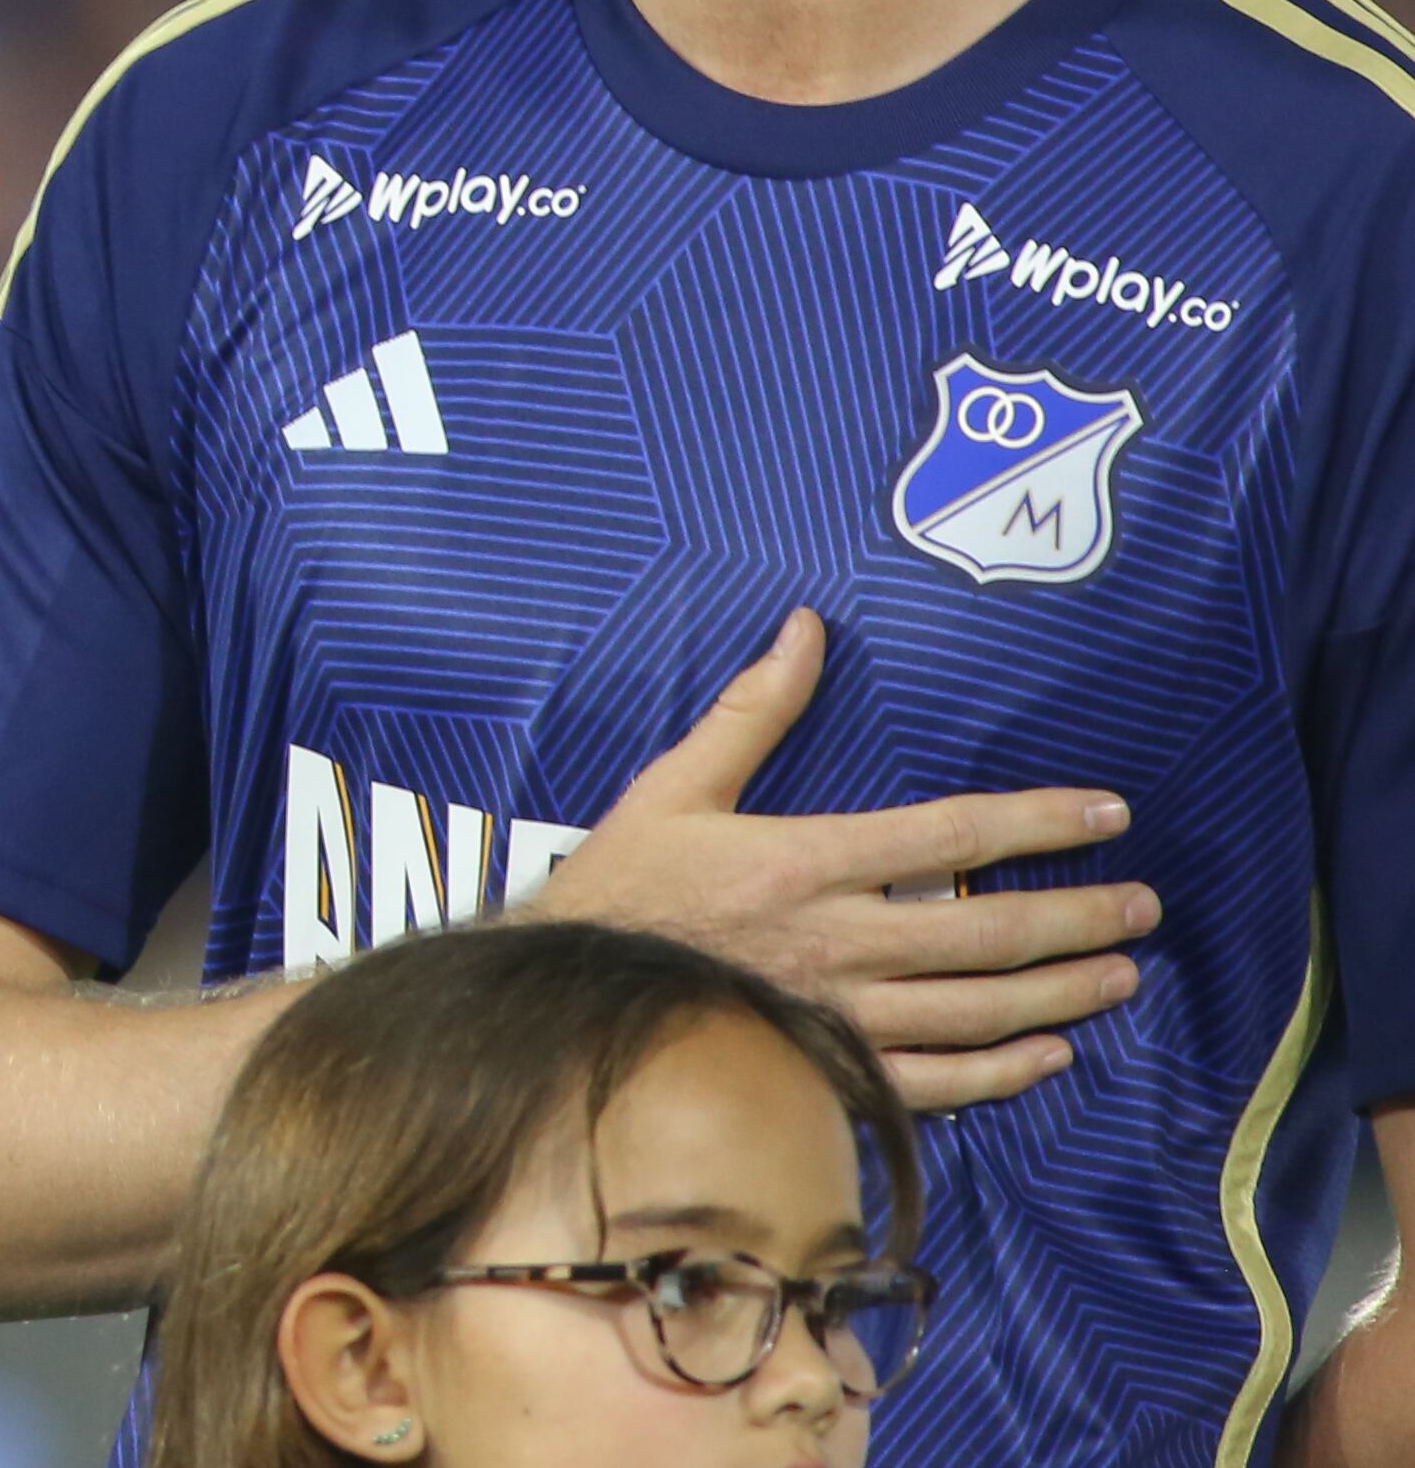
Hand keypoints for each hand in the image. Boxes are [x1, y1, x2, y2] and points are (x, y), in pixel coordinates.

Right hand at [533, 608, 1153, 1107]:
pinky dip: (1003, 1073)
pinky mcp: (828, 1072)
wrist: (566, 996)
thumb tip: (806, 628)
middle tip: (1143, 905)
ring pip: (978, 1009)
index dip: (1039, 822)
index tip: (1109, 814)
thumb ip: (751, 712)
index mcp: (804, 861)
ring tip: (1121, 973)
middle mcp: (836, 941)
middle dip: (1078, 917)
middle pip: (987, 930)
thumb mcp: (674, 787)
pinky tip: (1051, 1054)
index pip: (950, 836)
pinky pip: (937, 1081)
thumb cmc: (621, 886)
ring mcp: (838, 1016)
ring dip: (1061, 991)